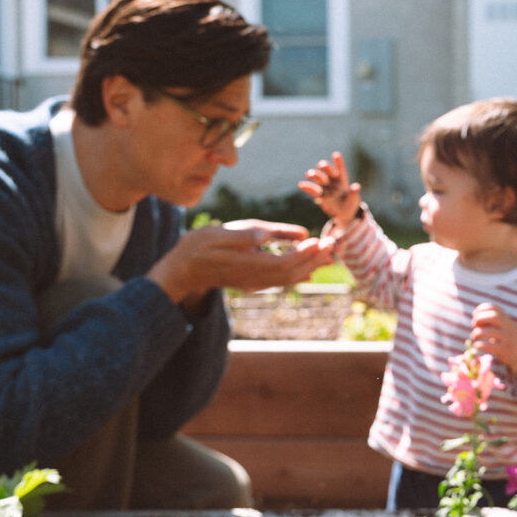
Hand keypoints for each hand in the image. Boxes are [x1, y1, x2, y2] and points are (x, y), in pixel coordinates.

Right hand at [147, 220, 333, 305]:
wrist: (182, 269)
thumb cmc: (199, 247)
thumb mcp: (224, 233)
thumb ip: (252, 234)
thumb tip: (274, 233)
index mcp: (250, 265)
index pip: (286, 262)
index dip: (306, 254)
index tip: (321, 240)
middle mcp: (255, 278)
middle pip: (292, 273)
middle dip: (314, 260)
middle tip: (333, 245)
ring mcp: (254, 283)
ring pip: (289, 279)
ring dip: (310, 267)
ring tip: (328, 255)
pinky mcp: (252, 282)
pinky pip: (281, 281)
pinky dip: (298, 273)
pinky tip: (308, 269)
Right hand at [297, 151, 361, 230]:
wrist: (343, 213)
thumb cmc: (350, 203)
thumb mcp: (353, 199)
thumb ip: (354, 193)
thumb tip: (357, 186)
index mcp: (342, 179)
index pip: (340, 169)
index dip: (338, 162)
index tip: (336, 155)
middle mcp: (332, 180)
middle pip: (328, 171)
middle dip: (325, 167)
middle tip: (321, 165)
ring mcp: (325, 187)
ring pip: (319, 178)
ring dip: (314, 175)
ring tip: (309, 174)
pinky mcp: (319, 195)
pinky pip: (313, 190)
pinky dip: (307, 187)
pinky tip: (301, 185)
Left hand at [470, 302, 516, 378]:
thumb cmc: (505, 336)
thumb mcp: (501, 325)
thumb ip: (490, 320)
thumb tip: (475, 320)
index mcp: (506, 318)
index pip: (494, 308)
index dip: (481, 309)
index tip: (474, 314)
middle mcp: (508, 326)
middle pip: (493, 316)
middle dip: (480, 318)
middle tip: (474, 324)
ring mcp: (507, 338)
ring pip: (489, 331)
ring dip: (477, 333)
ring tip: (474, 336)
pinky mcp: (505, 350)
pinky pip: (489, 346)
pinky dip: (479, 345)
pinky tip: (477, 346)